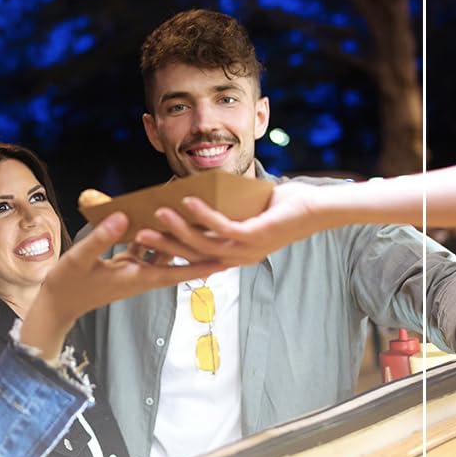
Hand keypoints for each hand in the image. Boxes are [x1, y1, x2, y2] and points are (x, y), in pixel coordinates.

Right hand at [19, 211, 221, 360]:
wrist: (56, 304)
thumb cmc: (67, 285)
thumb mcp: (80, 259)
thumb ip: (101, 238)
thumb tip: (123, 217)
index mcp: (135, 277)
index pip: (176, 271)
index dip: (203, 266)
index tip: (229, 259)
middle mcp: (141, 276)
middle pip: (179, 264)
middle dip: (204, 253)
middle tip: (232, 239)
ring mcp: (134, 272)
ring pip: (166, 255)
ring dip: (183, 241)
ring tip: (205, 224)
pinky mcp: (126, 267)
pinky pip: (149, 251)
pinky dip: (159, 237)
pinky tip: (165, 218)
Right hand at [132, 181, 323, 265]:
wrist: (316, 209)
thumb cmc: (281, 208)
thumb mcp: (244, 211)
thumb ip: (222, 212)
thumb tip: (195, 199)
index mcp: (231, 255)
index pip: (193, 258)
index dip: (168, 252)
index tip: (146, 246)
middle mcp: (236, 258)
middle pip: (191, 254)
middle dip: (164, 243)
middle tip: (139, 233)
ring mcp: (246, 250)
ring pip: (203, 242)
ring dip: (179, 227)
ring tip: (160, 213)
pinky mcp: (256, 237)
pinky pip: (223, 227)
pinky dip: (204, 214)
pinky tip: (189, 201)